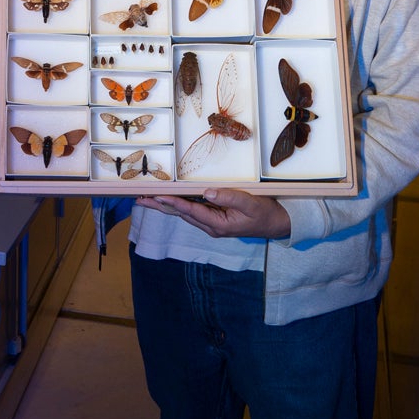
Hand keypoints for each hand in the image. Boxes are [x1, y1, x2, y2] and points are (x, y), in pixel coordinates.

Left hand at [135, 189, 290, 239]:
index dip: (173, 203)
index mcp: (218, 224)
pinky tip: (169, 201)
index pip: (191, 211)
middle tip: (140, 199)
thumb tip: (207, 192)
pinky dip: (178, 205)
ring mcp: (212, 224)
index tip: (157, 196)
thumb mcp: (250, 203)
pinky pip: (192, 212)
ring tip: (148, 199)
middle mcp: (211, 226)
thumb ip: (229, 197)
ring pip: (184, 214)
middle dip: (160, 207)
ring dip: (166, 206)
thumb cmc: (265, 213)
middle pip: (181, 214)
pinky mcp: (215, 220)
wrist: (277, 224)